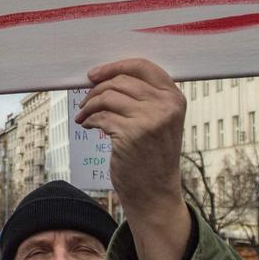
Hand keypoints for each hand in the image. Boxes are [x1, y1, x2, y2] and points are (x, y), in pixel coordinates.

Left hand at [74, 58, 188, 259]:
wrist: (154, 193)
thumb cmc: (152, 156)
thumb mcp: (159, 122)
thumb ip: (144, 98)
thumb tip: (106, 77)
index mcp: (175, 98)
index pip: (143, 66)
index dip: (115, 66)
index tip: (95, 74)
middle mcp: (165, 106)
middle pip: (121, 81)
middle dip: (96, 89)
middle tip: (85, 101)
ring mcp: (149, 119)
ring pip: (107, 96)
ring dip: (89, 104)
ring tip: (84, 115)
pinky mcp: (131, 134)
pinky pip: (101, 115)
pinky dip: (88, 118)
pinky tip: (87, 125)